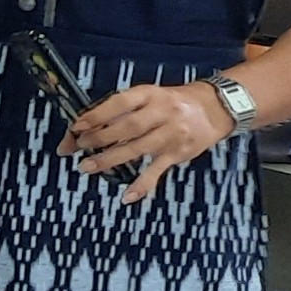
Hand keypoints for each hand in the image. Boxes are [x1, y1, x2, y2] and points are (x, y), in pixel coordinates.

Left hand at [66, 82, 238, 202]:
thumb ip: (116, 111)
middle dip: (100, 138)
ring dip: (110, 159)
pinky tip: (127, 196)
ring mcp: (171, 134)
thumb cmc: (169, 102)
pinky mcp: (178, 153)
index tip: (77, 126)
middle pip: (128, 127)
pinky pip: (157, 170)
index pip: (120, 103)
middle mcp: (162, 112)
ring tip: (87, 166)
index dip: (98, 115)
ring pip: (138, 148)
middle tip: (79, 146)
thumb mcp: (146, 97)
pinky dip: (142, 184)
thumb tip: (80, 129)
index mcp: (149, 94)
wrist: (213, 109)